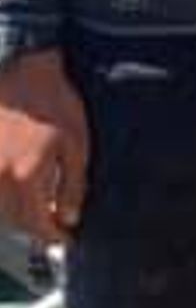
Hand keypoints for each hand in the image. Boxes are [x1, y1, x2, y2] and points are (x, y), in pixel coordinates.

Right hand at [0, 50, 88, 240]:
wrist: (20, 69)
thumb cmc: (53, 102)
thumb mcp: (76, 143)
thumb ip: (73, 185)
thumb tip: (70, 217)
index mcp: (26, 175)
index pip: (36, 223)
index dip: (53, 235)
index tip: (65, 238)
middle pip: (13, 220)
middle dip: (34, 226)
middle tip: (54, 223)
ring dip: (17, 212)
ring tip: (38, 205)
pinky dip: (3, 195)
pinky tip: (18, 187)